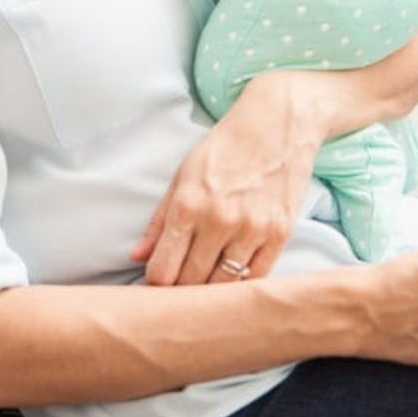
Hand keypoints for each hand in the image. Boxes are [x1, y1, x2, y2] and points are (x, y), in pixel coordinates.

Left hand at [130, 73, 324, 285]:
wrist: (278, 123)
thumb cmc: (226, 147)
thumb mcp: (184, 174)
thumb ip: (159, 220)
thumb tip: (137, 256)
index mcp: (188, 204)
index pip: (162, 270)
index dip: (155, 285)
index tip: (157, 287)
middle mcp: (219, 220)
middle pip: (191, 284)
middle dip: (180, 293)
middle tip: (178, 293)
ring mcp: (252, 230)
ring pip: (223, 287)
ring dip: (211, 292)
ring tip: (204, 287)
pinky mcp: (280, 234)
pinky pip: (256, 279)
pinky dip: (241, 285)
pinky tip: (233, 278)